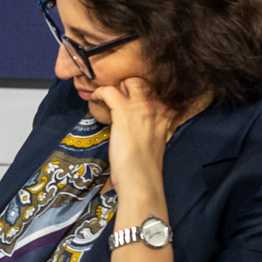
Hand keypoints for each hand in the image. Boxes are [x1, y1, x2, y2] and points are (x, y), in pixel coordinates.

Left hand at [88, 77, 175, 200]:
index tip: (125, 99)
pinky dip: (98, 94)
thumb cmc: (145, 166)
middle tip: (113, 97)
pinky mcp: (124, 112)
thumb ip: (151, 127)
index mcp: (167, 114)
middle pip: (141, 81)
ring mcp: (142, 107)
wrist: (141, 180)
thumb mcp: (155, 140)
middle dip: (125, 86)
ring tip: (103, 98)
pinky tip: (95, 101)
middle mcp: (158, 106)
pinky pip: (108, 91)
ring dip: (112, 87)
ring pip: (127, 81)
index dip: (137, 92)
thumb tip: (137, 122)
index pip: (155, 89)